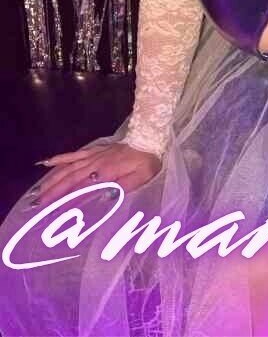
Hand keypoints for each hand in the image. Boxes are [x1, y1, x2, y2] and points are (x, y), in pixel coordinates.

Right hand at [26, 142, 161, 208]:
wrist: (149, 137)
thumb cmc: (147, 161)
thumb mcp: (141, 177)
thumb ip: (123, 188)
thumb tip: (103, 199)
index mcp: (107, 172)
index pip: (83, 188)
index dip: (68, 199)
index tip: (53, 210)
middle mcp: (96, 163)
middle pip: (70, 178)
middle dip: (53, 191)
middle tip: (37, 204)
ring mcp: (93, 155)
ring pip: (68, 167)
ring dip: (52, 179)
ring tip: (38, 191)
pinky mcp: (94, 150)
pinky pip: (74, 154)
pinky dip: (60, 159)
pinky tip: (47, 163)